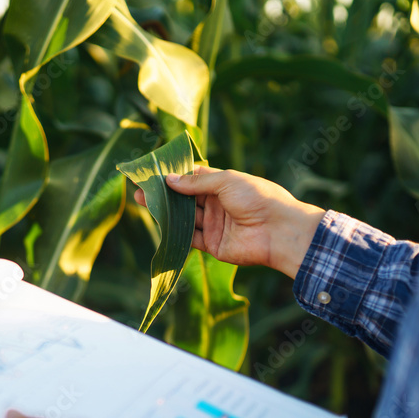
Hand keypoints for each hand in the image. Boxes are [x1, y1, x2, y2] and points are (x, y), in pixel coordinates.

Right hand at [134, 166, 325, 278]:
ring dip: (165, 212)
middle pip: (186, 199)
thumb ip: (196, 183)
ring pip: (185, 218)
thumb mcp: (227, 181)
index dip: (175, 176)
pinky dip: (174, 232)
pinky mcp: (212, 245)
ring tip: (142, 202)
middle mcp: (218, 204)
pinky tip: (158, 223)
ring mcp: (215, 225)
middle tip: (139, 189)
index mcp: (224, 185)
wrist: (278, 231)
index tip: (153, 172)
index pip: (194, 178)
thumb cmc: (258, 198)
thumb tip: (169, 180)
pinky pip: (189, 238)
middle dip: (164, 194)